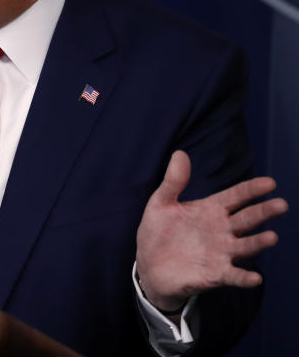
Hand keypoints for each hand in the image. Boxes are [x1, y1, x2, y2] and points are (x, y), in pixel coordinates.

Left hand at [136, 150, 287, 312]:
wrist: (149, 266)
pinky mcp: (214, 274)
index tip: (270, 183)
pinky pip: (233, 276)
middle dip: (264, 212)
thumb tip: (180, 153)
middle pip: (247, 219)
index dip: (251, 190)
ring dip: (258, 242)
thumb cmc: (158, 232)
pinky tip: (254, 277)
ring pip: (245, 246)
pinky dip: (244, 277)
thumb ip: (173, 181)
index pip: (236, 197)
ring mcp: (221, 253)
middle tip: (281, 204)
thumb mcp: (161, 203)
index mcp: (210, 210)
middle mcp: (221, 231)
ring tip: (272, 237)